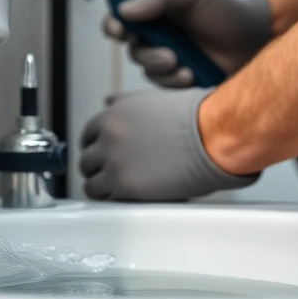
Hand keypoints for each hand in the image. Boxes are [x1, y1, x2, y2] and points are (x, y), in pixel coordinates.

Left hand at [80, 88, 258, 200]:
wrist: (211, 136)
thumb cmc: (194, 117)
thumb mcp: (153, 99)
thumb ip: (125, 102)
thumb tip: (107, 101)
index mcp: (114, 114)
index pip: (88, 135)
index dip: (97, 147)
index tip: (105, 156)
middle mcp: (108, 135)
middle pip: (86, 159)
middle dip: (98, 168)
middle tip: (114, 175)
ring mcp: (114, 161)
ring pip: (90, 182)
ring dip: (103, 186)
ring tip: (121, 190)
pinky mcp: (124, 185)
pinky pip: (105, 198)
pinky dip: (113, 200)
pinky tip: (128, 197)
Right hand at [103, 0, 271, 86]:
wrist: (256, 39)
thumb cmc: (225, 11)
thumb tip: (123, 10)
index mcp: (155, 11)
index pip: (121, 18)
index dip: (114, 25)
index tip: (119, 31)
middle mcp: (157, 35)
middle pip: (131, 49)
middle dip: (147, 54)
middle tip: (170, 55)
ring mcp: (168, 58)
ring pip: (146, 70)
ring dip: (162, 70)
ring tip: (185, 68)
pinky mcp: (179, 79)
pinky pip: (163, 86)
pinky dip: (173, 82)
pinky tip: (191, 76)